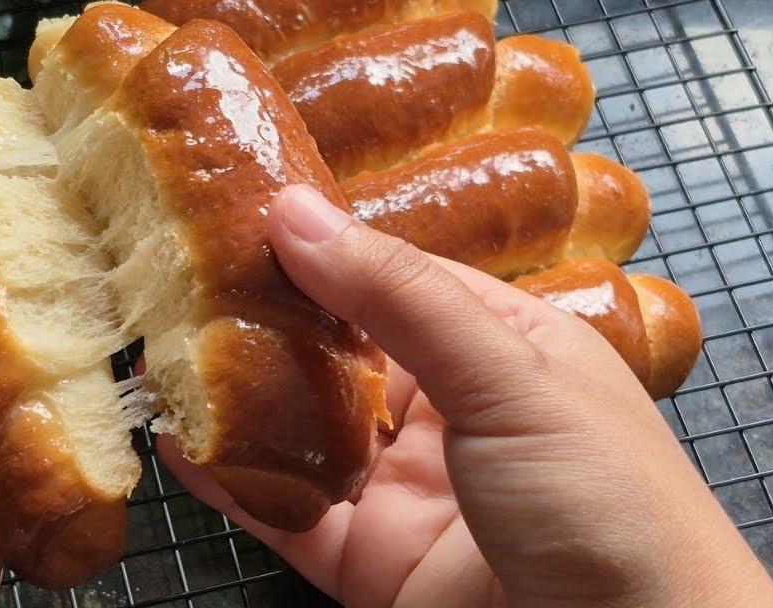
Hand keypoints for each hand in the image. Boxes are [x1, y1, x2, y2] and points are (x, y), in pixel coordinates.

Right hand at [159, 185, 772, 607]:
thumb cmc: (611, 507)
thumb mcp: (509, 376)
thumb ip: (398, 296)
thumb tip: (299, 212)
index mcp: (500, 347)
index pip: (392, 280)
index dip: (319, 249)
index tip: (238, 215)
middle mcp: (448, 412)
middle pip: (336, 353)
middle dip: (263, 321)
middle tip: (178, 275)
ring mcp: (404, 489)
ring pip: (302, 432)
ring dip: (237, 398)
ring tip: (162, 347)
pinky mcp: (367, 560)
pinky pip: (285, 513)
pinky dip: (231, 482)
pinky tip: (182, 443)